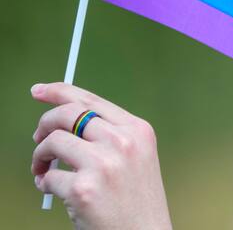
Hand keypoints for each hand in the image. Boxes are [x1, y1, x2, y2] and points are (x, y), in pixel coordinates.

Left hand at [31, 82, 172, 229]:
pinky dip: (44, 183)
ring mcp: (104, 165)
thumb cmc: (136, 199)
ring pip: (53, 142)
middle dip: (44, 123)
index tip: (39, 90)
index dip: (60, 91)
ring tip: (43, 169)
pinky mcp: (84, 190)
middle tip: (37, 137)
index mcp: (137, 129)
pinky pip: (49, 176)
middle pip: (68, 114)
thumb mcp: (136, 156)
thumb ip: (109, 133)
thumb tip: (64, 117)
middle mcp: (123, 142)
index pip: (91, 100)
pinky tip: (52, 191)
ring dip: (39, 156)